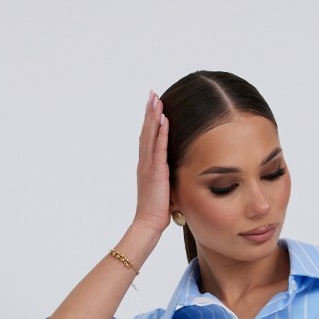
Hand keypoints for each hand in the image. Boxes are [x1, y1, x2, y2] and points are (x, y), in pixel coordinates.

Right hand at [133, 90, 170, 237]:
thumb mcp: (162, 190)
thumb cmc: (156, 211)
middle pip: (146, 132)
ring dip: (154, 117)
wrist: (148, 224)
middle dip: (149, 112)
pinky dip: (161, 133)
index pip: (147, 139)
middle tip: (152, 94)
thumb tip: (173, 174)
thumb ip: (166, 178)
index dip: (149, 121)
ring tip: (156, 100)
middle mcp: (144, 163)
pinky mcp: (155, 172)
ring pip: (150, 136)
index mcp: (146, 166)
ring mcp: (149, 166)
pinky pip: (159, 148)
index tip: (152, 106)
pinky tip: (164, 120)